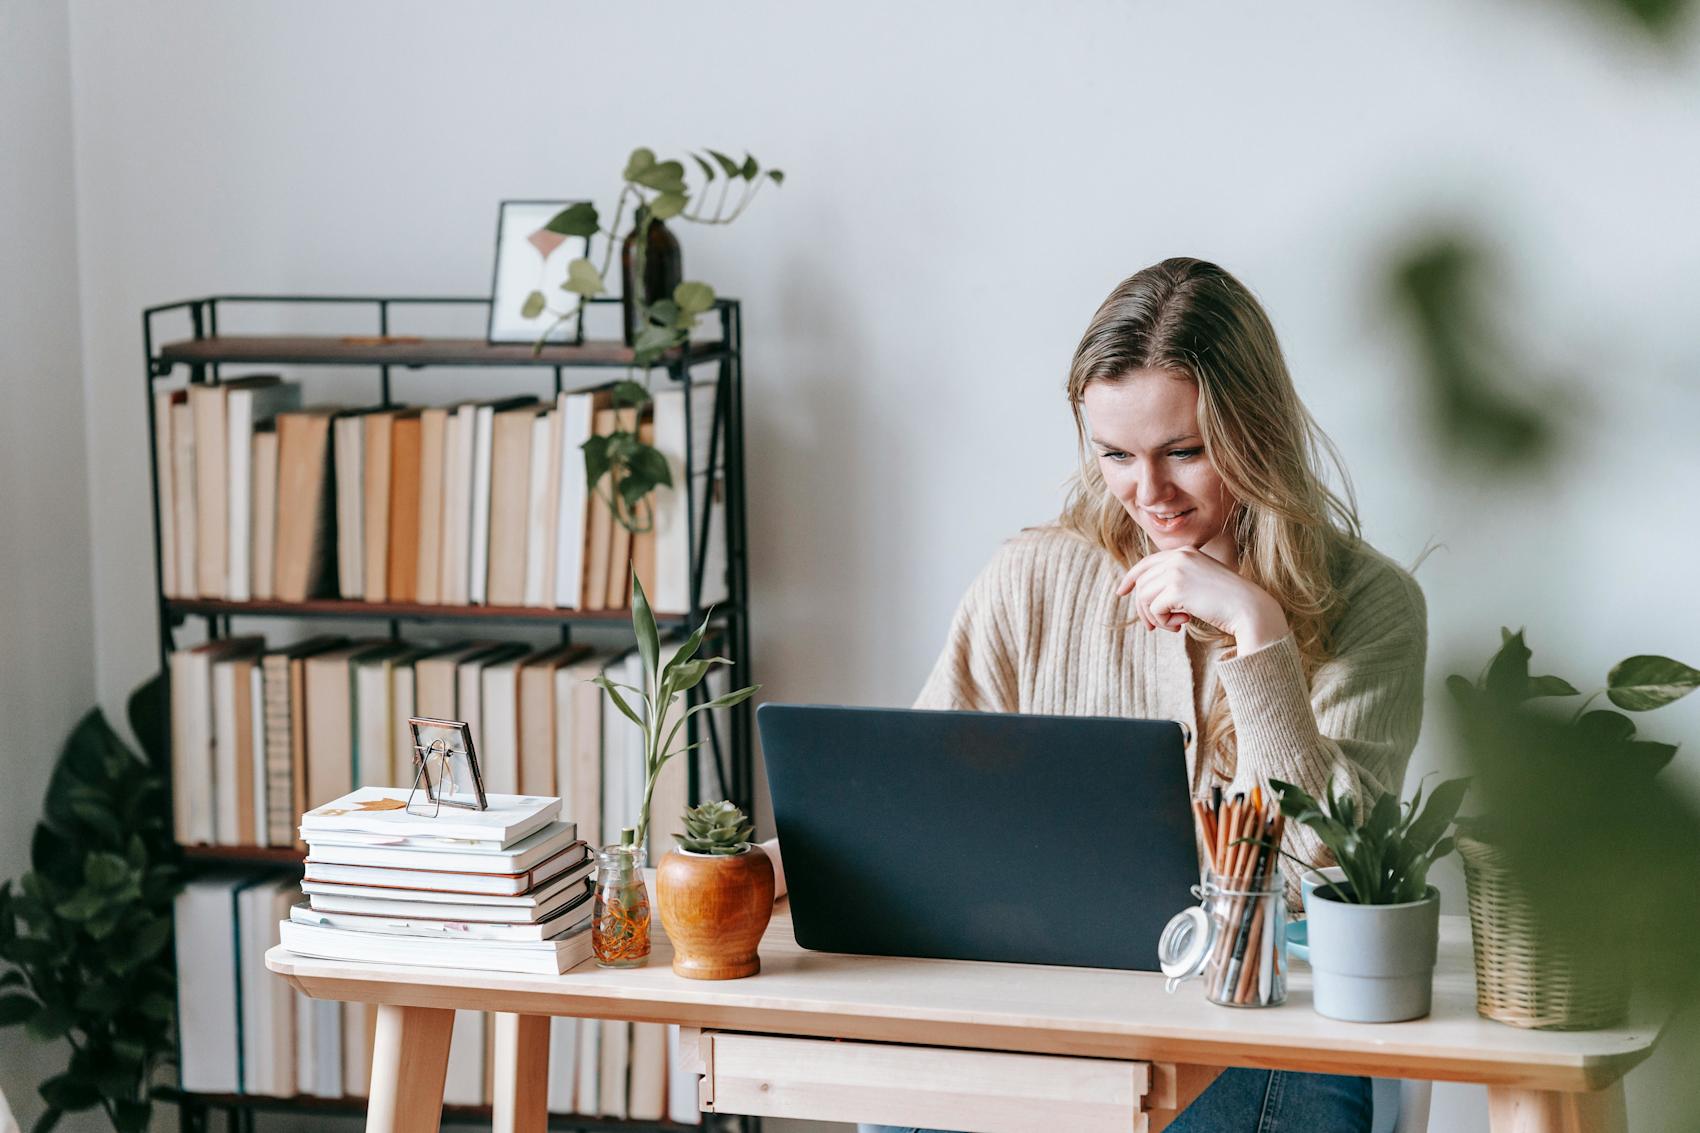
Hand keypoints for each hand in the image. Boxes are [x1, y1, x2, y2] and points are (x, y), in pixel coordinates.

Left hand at [1114, 547, 1289, 648]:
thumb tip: (1145, 593)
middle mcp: (1178, 556)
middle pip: (1142, 583)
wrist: (1249, 609)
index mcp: (1185, 551)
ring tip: (1174, 626)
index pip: (1147, 563)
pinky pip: (1154, 610)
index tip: (1121, 592)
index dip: (1131, 578)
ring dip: (1155, 617)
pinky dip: (1164, 622)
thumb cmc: (1228, 601)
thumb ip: (1177, 580)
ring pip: (1144, 597)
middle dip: (1143, 608)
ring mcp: (1176, 570)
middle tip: (1153, 627)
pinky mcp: (1176, 589)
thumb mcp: (1201, 582)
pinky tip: (1182, 625)